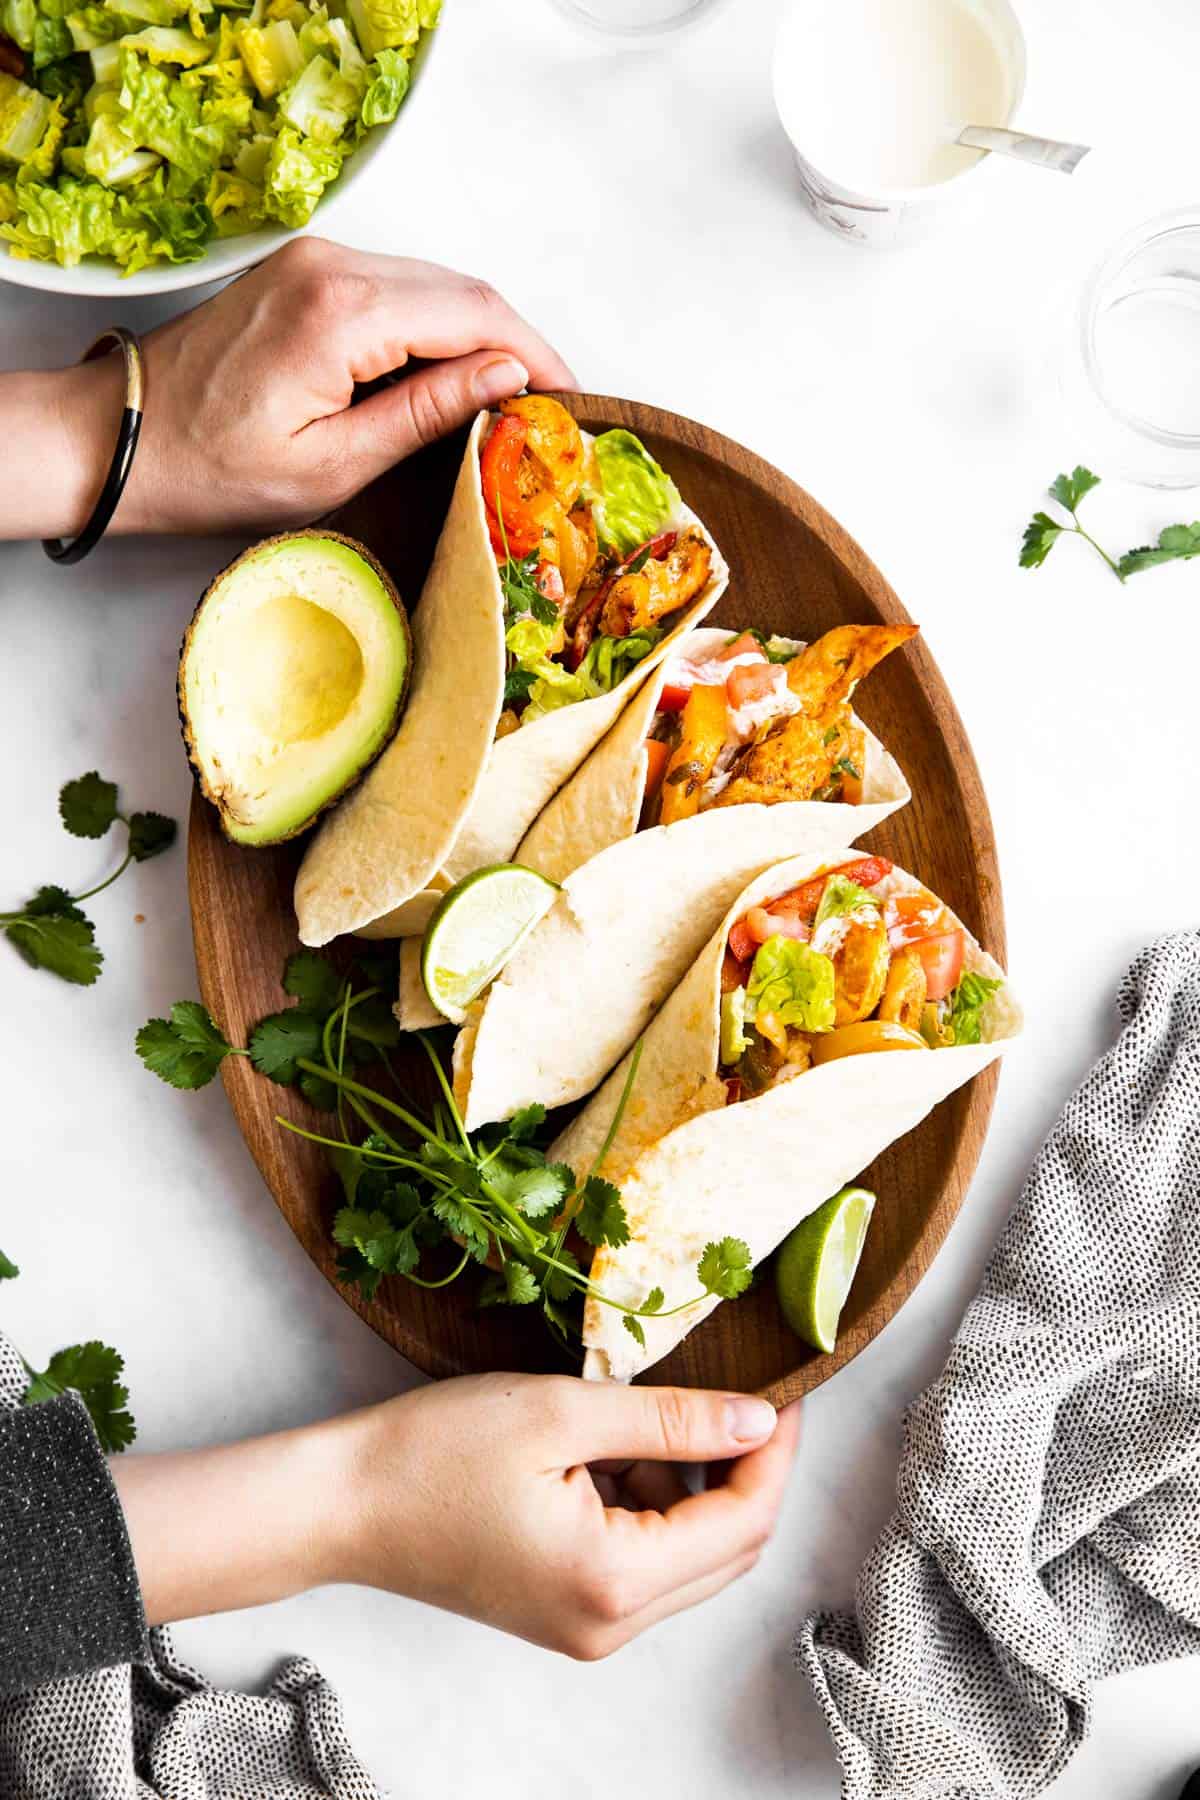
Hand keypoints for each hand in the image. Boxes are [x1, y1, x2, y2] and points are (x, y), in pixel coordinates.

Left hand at [11, 239, 574, 542]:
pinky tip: (453, 375)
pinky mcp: (306, 271)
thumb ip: (427, 412)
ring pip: (434, 284)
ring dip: (480, 335)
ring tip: (511, 400)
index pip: (475, 314)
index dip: (537, 354)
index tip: (574, 402)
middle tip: (552, 409)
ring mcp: (317, 260)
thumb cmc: (214, 469)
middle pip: (462, 289)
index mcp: (342, 312)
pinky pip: (397, 287)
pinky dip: (437, 326)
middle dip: (517, 344)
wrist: (121, 437)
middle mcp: (333, 266)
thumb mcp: (334, 462)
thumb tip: (508, 376)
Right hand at [113, 1374, 800, 1659]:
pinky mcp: (566, 1612)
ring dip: (691, 1485)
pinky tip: (608, 1452)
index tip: (785, 1389)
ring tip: (640, 1419)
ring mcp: (588, 1627)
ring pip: (689, 1556)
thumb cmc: (436, 1451)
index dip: (776, 1452)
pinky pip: (644, 1562)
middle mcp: (611, 1625)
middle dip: (744, 1470)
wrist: (341, 1504)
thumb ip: (672, 1420)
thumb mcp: (563, 1413)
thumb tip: (760, 1419)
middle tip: (740, 1393)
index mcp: (615, 1581)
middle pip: (728, 1550)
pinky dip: (649, 1504)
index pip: (744, 1521)